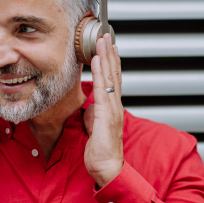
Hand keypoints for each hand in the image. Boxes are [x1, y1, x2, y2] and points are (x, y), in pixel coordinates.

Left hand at [83, 33, 123, 187]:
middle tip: (106, 35)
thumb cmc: (101, 152)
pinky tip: (97, 59)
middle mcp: (114, 105)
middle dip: (109, 53)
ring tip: (103, 40)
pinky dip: (100, 71)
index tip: (107, 48)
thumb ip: (93, 116)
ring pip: (109, 76)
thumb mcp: (94, 129)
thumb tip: (89, 109)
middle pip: (113, 73)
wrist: (107, 167)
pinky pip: (102, 87)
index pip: (112, 80)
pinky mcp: (107, 113)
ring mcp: (112, 108)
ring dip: (106, 56)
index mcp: (111, 108)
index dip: (110, 62)